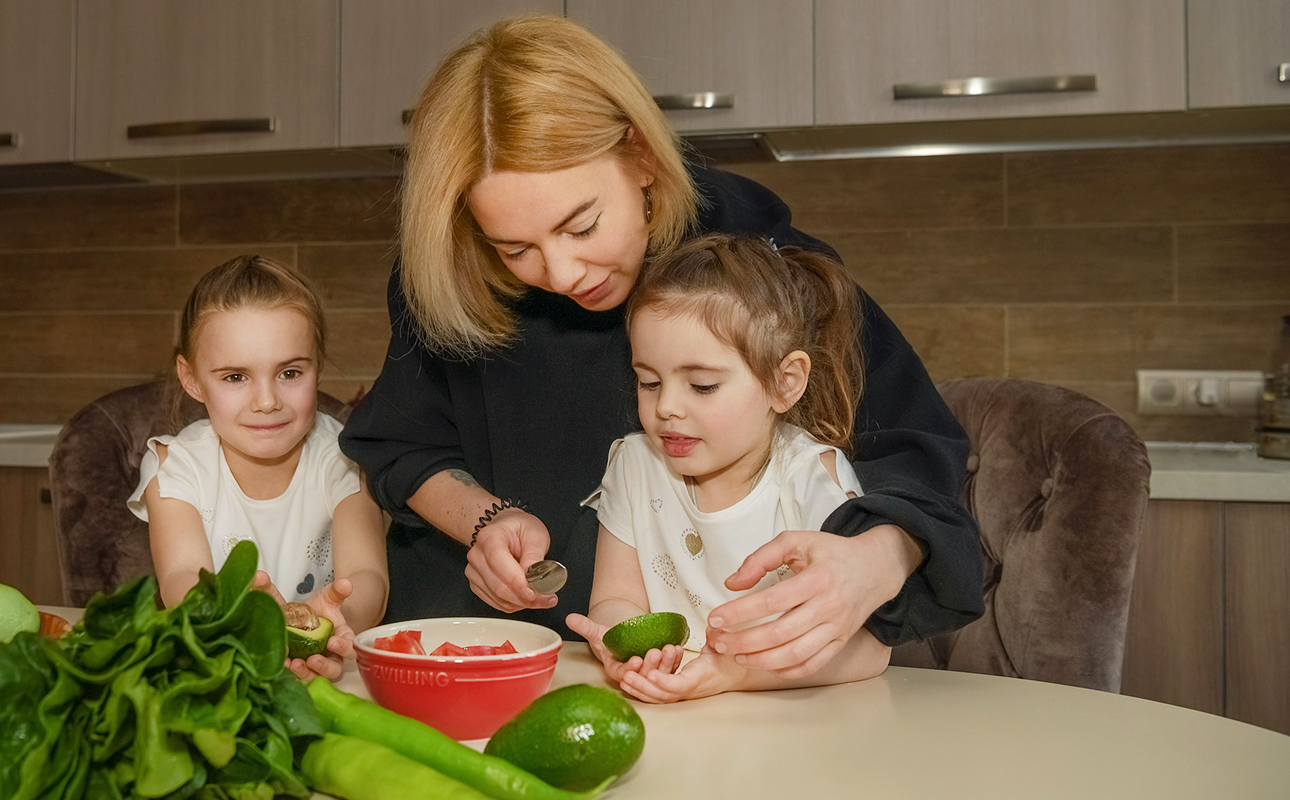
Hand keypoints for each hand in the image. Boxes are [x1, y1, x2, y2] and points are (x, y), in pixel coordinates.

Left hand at [253, 571, 354, 681]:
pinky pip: (300, 677)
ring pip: (316, 676)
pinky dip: (292, 674)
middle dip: (324, 666)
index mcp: (342, 639)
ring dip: (306, 673)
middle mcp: (331, 656)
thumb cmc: (320, 611)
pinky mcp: (302, 671)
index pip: (348, 646)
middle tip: (312, 660)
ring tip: (293, 665)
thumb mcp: (327, 598)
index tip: (332, 642)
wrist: (306, 620)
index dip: (342, 646)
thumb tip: (345, 582)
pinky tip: (282, 666)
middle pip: (334, 668)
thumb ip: (336, 591)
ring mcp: (316, 666)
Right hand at [465, 509, 558, 612]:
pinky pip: (497, 603)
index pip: (499, 564)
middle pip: (498, 586)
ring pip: (498, 598)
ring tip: (541, 597)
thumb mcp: (535, 534)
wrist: (505, 529)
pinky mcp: (477, 585)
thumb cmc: (519, 529)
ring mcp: (474, 572)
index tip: (536, 593)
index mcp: (489, 537)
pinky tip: (526, 597)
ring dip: (522, 603)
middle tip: (546, 599)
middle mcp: (477, 555)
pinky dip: (514, 604)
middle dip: (525, 597)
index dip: (518, 583)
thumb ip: (534, 556)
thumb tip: (535, 579)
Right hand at [566, 613, 683, 684]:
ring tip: (670, 649)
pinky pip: (670, 667)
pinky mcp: (660, 669)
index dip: (630, 668)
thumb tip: (569, 617)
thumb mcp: (598, 632)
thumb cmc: (609, 638)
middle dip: (651, 665)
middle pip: (643, 675)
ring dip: (666, 663)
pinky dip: (675, 659)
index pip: (623, 673)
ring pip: (658, 672)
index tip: (637, 659)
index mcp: (616, 671)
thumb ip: (585, 626)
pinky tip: (679, 648)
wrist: (622, 638)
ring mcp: (648, 673)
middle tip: (656, 652)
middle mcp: (633, 675)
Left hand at [619, 647, 745, 702]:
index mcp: (702, 677)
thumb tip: (715, 626)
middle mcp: (691, 689)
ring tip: (624, 680)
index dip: (665, 682)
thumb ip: (717, 636)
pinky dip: (644, 690)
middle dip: (644, 687)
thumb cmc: (729, 657)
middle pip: (665, 695)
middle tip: (626, 676)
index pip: (681, 685)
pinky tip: (629, 683)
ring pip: (660, 697)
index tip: (650, 674)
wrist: (732, 673)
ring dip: (640, 690)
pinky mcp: (678, 691)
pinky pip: (659, 694)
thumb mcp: (723, 644)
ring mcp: (684, 693)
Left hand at [704, 525, 917, 678]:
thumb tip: (733, 583)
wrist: (876, 568)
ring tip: (736, 656)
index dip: (739, 612)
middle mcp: (829, 606)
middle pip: (780, 633)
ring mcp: (837, 628)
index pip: (771, 601)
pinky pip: (812, 664)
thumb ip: (761, 558)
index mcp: (817, 579)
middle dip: (744, 642)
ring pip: (795, 654)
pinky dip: (786, 670)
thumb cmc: (832, 553)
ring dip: (761, 660)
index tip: (716, 618)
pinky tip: (765, 664)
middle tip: (718, 642)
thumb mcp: (797, 541)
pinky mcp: (840, 642)